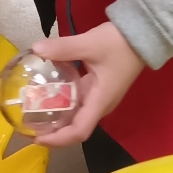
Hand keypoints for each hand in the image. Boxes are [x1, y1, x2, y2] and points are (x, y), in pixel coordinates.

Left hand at [28, 23, 145, 147]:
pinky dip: (64, 103)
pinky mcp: (99, 88)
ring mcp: (101, 97)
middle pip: (76, 128)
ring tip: (35, 114)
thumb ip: (63, 48)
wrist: (143, 33)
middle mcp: (101, 105)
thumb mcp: (90, 43)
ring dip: (58, 119)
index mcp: (100, 101)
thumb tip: (36, 49)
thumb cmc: (119, 43)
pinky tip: (49, 93)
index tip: (37, 138)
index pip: (79, 131)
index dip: (58, 139)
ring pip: (77, 115)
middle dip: (54, 132)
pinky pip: (79, 102)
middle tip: (29, 126)